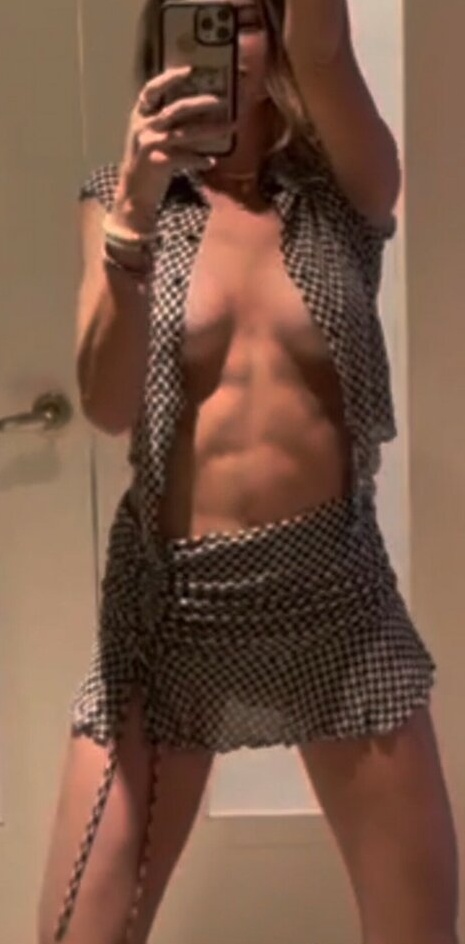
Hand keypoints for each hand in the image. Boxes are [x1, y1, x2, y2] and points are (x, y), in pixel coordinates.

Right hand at [113, 66, 232, 227]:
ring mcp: (150, 144)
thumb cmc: (146, 163)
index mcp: (140, 116)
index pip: (151, 91)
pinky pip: (185, 157)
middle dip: (201, 103)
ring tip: (230, 127)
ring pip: (186, 133)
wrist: (134, 193)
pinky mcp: (158, 162)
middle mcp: (144, 127)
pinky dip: (199, 159)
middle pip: (176, 109)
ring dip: (211, 129)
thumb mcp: (148, 137)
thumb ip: (164, 122)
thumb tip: (197, 107)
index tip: (189, 70)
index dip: (168, 78)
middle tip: (222, 101)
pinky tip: (211, 162)